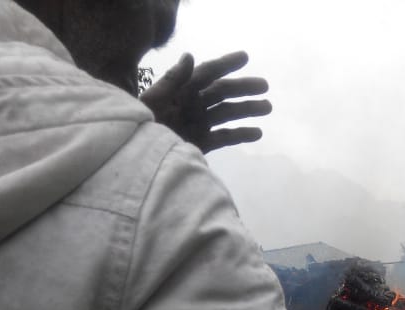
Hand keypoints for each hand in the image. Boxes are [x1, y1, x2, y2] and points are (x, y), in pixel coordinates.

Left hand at [140, 51, 271, 153]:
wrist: (136, 158)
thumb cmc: (141, 127)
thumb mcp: (153, 101)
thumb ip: (172, 80)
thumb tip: (190, 56)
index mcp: (181, 91)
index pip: (206, 73)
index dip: (224, 64)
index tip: (244, 57)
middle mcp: (193, 104)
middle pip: (222, 92)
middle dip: (243, 88)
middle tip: (264, 85)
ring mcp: (199, 124)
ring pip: (227, 113)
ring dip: (247, 109)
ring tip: (267, 107)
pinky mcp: (202, 143)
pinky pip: (225, 137)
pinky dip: (241, 135)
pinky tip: (257, 133)